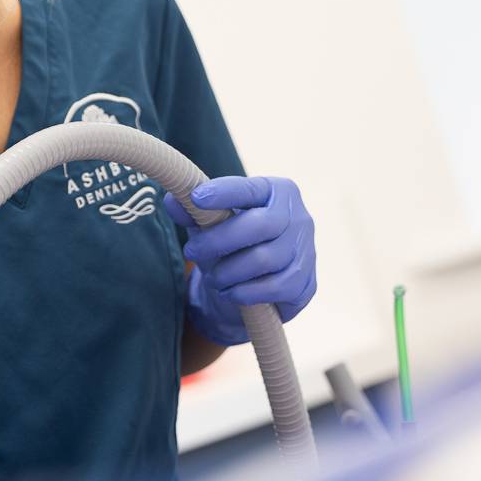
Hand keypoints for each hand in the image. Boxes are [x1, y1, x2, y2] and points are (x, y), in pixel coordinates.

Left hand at [163, 176, 316, 346]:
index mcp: (276, 191)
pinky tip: (231, 291)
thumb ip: (191, 211)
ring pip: (263, 259)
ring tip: (213, 277)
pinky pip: (274, 287)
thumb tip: (173, 201)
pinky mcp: (306, 283)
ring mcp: (307, 251)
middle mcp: (298, 217)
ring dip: (228, 271)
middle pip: (258, 225)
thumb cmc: (231, 242)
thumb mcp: (209, 223)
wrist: (256, 285)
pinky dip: (245, 291)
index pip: (250, 188)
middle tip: (191, 251)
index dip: (224, 192)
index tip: (196, 198)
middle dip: (218, 240)